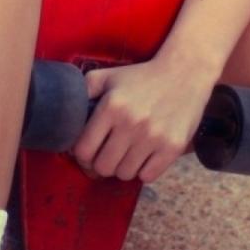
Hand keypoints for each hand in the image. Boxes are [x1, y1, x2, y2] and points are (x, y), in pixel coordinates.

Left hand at [70, 56, 215, 183]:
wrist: (184, 73)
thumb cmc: (141, 77)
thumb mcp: (108, 76)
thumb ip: (83, 91)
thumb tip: (65, 116)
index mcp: (111, 106)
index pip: (83, 150)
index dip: (81, 155)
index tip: (86, 152)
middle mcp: (131, 123)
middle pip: (103, 167)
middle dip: (100, 164)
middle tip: (106, 155)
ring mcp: (153, 137)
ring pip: (125, 174)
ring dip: (122, 167)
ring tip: (126, 153)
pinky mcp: (172, 148)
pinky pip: (147, 176)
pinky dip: (143, 170)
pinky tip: (144, 155)